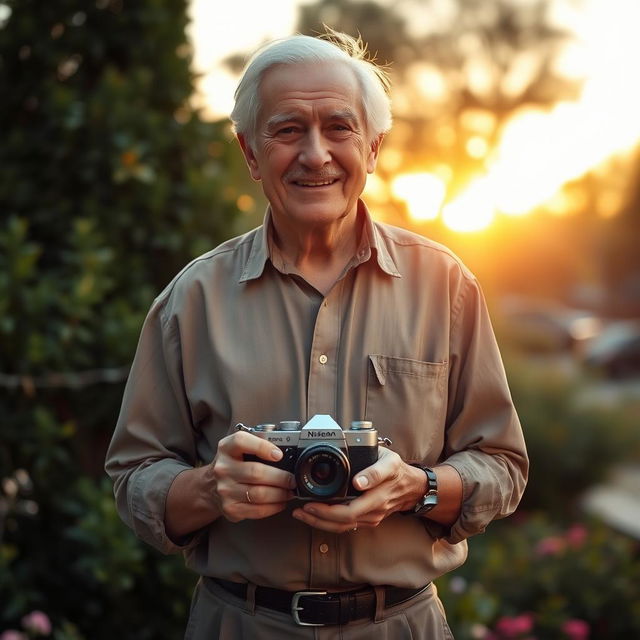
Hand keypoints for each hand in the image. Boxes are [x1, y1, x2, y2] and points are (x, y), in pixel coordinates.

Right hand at [209, 430, 295, 522]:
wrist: (211, 485)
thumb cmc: (234, 463)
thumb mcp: (239, 447)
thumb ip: (258, 442)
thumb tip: (286, 444)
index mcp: (226, 448)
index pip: (241, 442)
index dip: (262, 447)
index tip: (279, 454)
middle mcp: (223, 468)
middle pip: (256, 472)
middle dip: (281, 477)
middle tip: (292, 480)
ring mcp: (225, 490)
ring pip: (259, 494)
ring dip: (280, 494)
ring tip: (290, 492)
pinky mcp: (230, 508)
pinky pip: (257, 510)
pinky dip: (274, 507)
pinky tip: (281, 502)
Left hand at [291, 447, 424, 532]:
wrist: (411, 487)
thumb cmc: (397, 470)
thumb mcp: (390, 462)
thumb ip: (376, 471)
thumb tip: (359, 482)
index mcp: (378, 494)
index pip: (353, 509)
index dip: (331, 510)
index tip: (312, 503)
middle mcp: (373, 509)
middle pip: (343, 520)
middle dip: (319, 516)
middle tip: (302, 508)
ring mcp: (370, 517)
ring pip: (343, 526)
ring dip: (320, 522)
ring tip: (301, 513)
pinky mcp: (367, 520)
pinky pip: (346, 526)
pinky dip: (328, 522)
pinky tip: (315, 516)